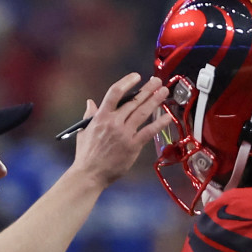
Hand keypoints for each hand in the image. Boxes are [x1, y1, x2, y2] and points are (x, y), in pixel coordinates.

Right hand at [68, 74, 170, 188]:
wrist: (89, 174)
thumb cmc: (86, 154)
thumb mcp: (84, 131)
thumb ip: (89, 115)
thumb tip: (90, 102)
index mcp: (101, 117)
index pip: (115, 93)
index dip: (127, 82)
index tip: (136, 77)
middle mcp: (114, 122)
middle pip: (133, 101)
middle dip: (148, 89)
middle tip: (157, 81)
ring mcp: (124, 134)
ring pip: (142, 112)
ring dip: (155, 100)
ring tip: (164, 92)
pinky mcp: (133, 146)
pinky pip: (148, 131)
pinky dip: (159, 123)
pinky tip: (167, 116)